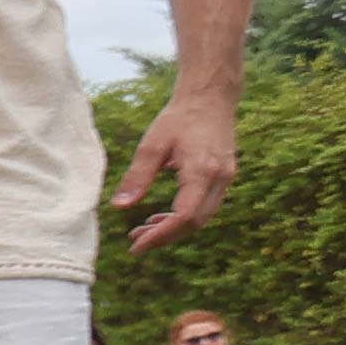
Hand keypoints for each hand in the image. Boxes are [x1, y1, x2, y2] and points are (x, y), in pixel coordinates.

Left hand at [112, 91, 237, 249]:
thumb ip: (137, 177)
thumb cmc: (179, 118)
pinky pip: (206, 206)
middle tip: (134, 241)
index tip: (136, 246)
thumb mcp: (152, 145)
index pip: (184, 216)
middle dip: (165, 236)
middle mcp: (220, 178)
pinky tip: (161, 217)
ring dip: (174, 228)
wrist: (210, 98)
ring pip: (202, 216)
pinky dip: (185, 216)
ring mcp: (226, 178)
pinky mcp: (224, 176)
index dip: (161, 236)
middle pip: (195, 222)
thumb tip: (119, 207)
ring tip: (143, 230)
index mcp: (202, 171)